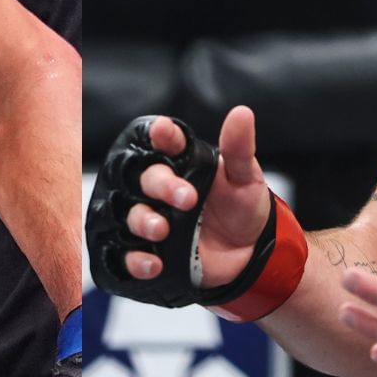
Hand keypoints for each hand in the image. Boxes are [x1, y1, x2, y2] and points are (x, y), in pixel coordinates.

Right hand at [120, 107, 271, 289]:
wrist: (250, 254)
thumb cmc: (242, 207)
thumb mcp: (245, 178)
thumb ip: (239, 148)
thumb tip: (242, 113)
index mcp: (181, 163)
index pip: (164, 143)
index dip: (161, 136)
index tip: (164, 131)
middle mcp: (160, 188)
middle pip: (143, 178)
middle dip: (160, 185)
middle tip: (187, 198)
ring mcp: (152, 219)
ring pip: (130, 214)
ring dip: (142, 220)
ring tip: (162, 229)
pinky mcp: (149, 251)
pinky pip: (127, 255)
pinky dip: (135, 259)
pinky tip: (153, 263)